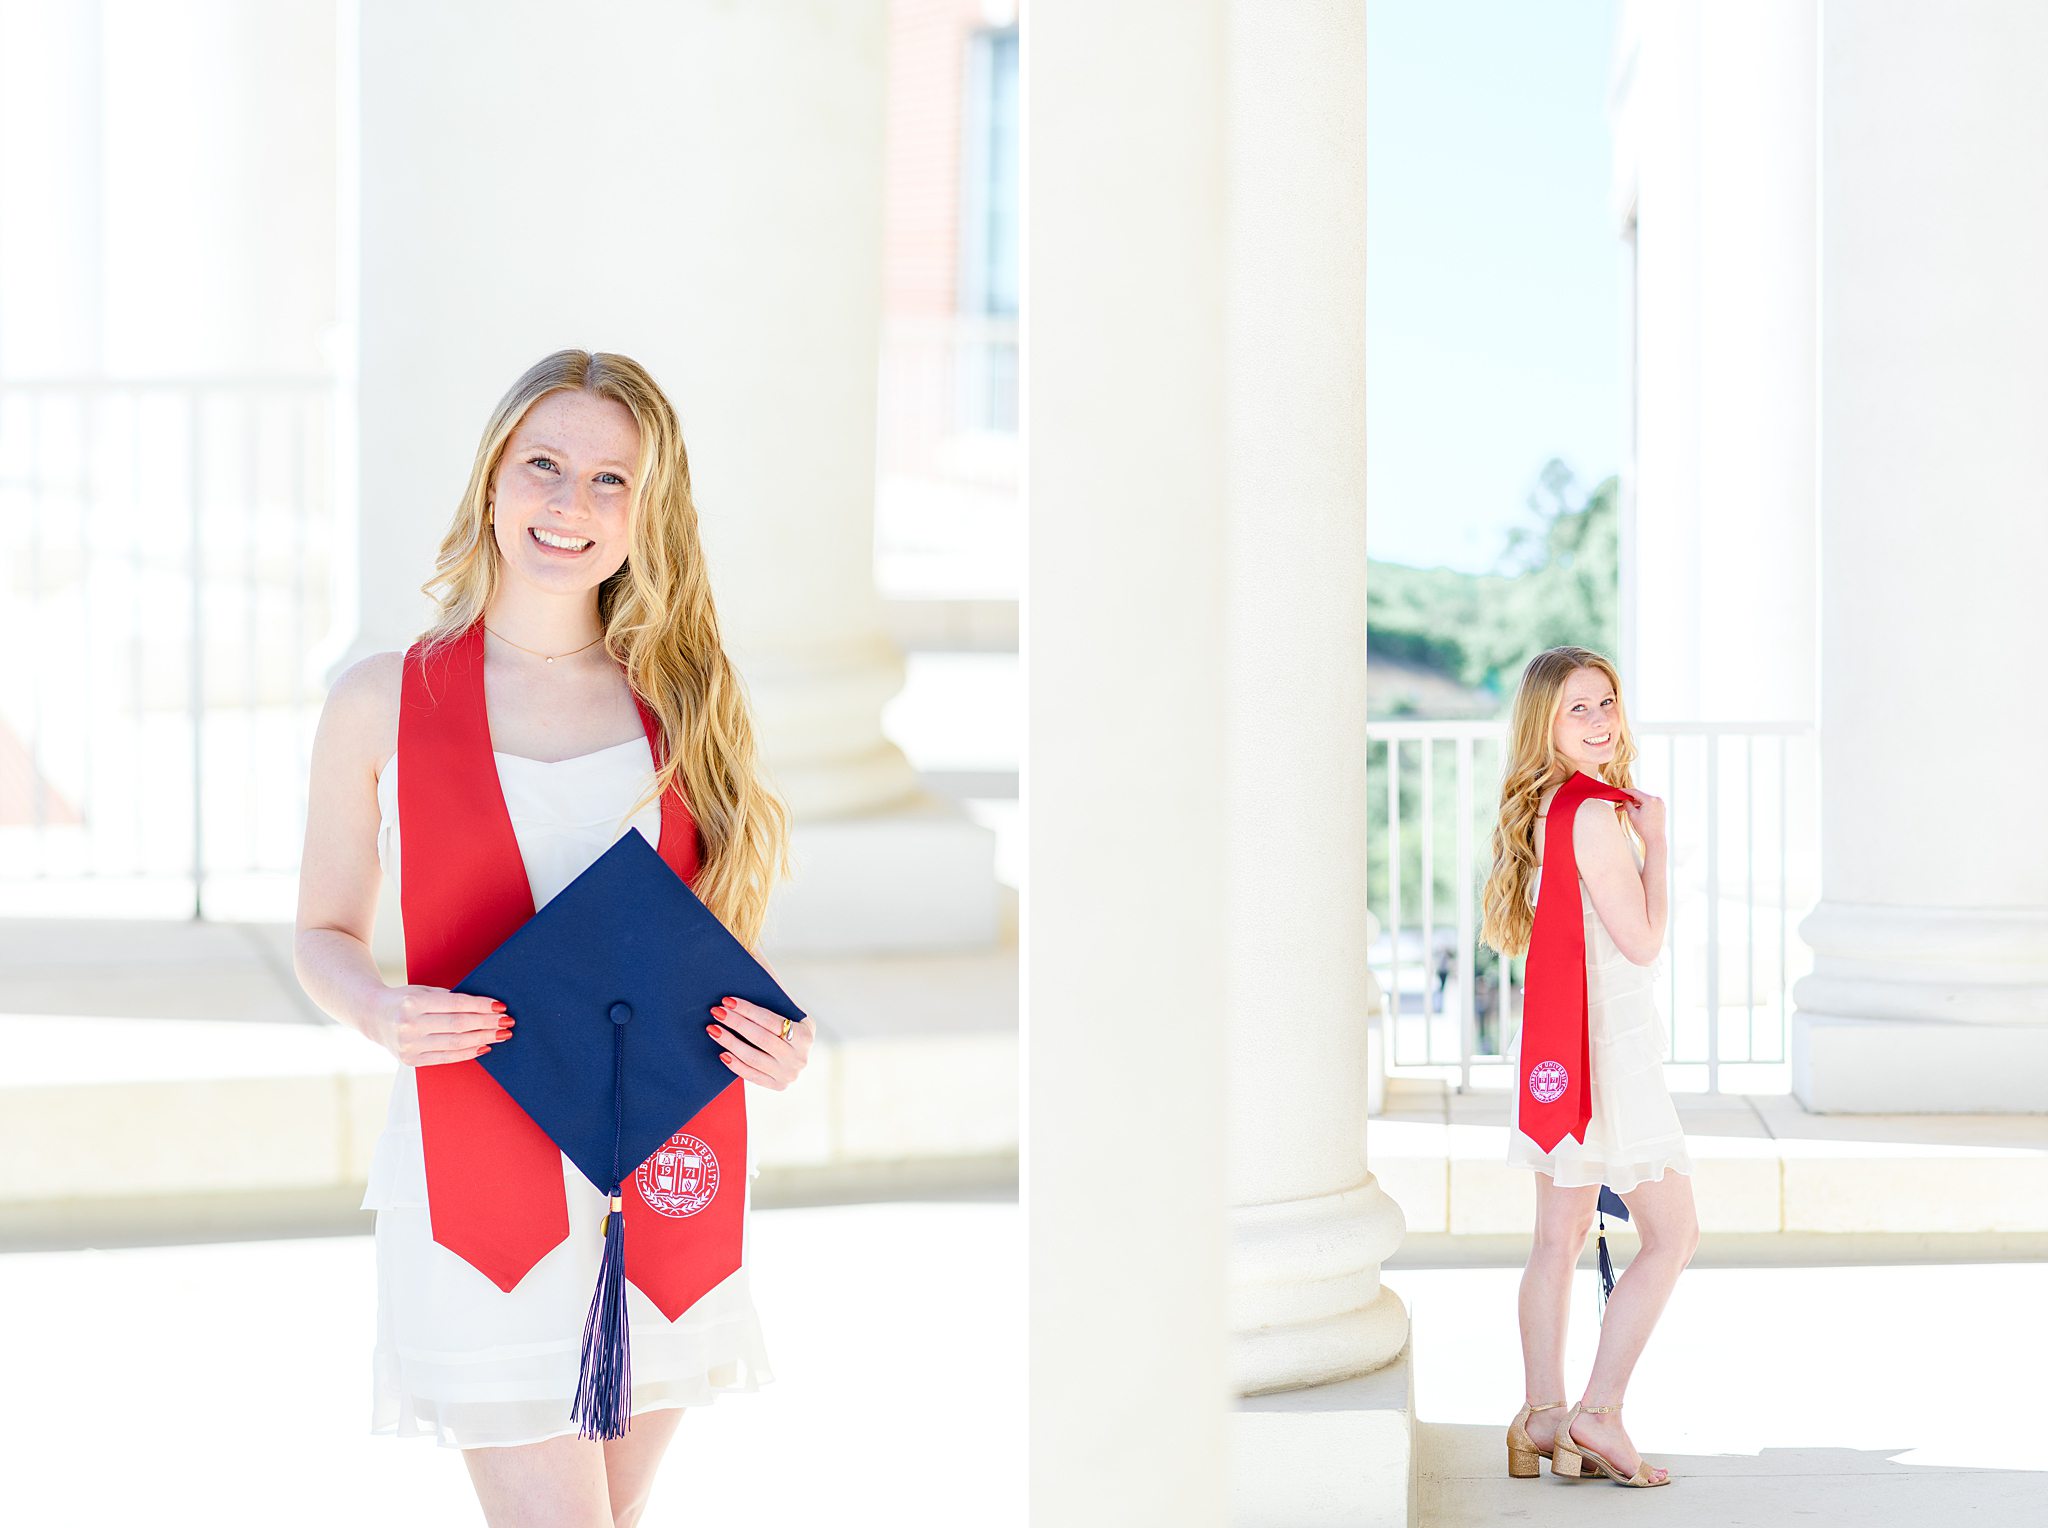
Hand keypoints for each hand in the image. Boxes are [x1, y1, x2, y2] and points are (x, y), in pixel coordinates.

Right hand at [364, 984, 510, 1066]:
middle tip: (507, 1022)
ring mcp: (409, 1046)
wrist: (373, 1015)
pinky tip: (484, 1046)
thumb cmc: (405, 999)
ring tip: (501, 1034)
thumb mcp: (423, 990)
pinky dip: (468, 1053)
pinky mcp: (410, 1061)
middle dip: (487, 1024)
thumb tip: (485, 1007)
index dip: (481, 1006)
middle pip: (459, 1025)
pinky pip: (446, 1058)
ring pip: (456, 1044)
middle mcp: (409, 1025)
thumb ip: (448, 998)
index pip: (457, 1005)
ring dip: (483, 1039)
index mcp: (413, 1002)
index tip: (500, 1007)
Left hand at [705, 995, 813, 1090]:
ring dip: (730, 1042)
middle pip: (762, 1038)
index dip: (748, 1010)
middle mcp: (801, 1056)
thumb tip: (752, 958)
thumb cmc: (784, 1022)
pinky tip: (722, 1052)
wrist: (793, 1051)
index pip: (772, 1020)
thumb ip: (773, 985)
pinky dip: (736, 1064)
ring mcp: (790, 1073)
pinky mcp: (779, 1085)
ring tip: (713, 1029)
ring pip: (754, 1058)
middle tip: (716, 1011)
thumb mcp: (787, 1007)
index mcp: (806, 1032)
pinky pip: (752, 1076)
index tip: (727, 1000)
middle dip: (736, 1023)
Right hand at [1617, 787, 1666, 846]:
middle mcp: (1657, 799)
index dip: (1625, 791)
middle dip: (1629, 800)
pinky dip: (1641, 806)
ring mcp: (1660, 804)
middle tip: (1619, 803)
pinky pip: (1649, 804)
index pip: (1635, 792)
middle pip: (1639, 796)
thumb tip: (1624, 799)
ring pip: (1643, 801)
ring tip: (1624, 809)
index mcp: (1650, 799)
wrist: (1655, 839)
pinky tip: (1633, 810)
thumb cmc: (1644, 828)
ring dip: (1634, 804)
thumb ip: (1627, 804)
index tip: (1618, 791)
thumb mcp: (1632, 815)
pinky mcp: (1661, 808)